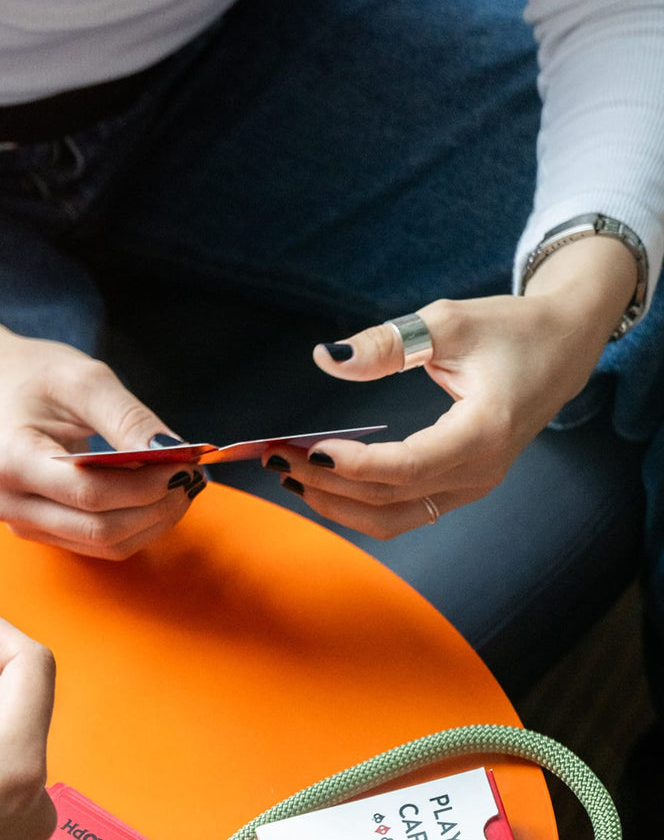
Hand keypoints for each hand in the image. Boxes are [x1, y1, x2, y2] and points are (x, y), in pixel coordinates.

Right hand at [0, 266, 204, 559]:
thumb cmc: (31, 377)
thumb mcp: (82, 379)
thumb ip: (127, 418)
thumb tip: (174, 452)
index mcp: (11, 462)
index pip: (90, 493)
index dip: (146, 486)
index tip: (187, 464)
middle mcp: (9, 504)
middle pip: (100, 529)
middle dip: (156, 507)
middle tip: (193, 477)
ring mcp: (23, 523)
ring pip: (104, 544)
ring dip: (153, 521)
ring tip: (181, 485)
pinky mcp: (41, 531)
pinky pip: (99, 544)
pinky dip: (137, 524)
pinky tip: (157, 496)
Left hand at [267, 234, 638, 536]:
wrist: (565, 348)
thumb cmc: (512, 329)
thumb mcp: (449, 321)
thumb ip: (386, 343)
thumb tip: (327, 357)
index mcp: (485, 431)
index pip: (408, 466)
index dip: (352, 465)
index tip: (306, 449)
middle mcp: (480, 471)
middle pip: (388, 495)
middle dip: (324, 480)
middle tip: (273, 454)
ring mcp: (470, 487)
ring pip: (390, 518)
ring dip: (334, 502)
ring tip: (285, 473)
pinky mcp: (458, 490)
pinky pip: (399, 513)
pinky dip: (354, 503)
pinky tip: (317, 482)